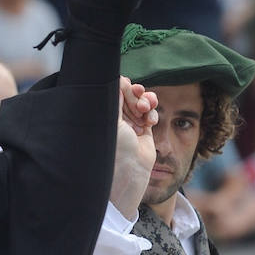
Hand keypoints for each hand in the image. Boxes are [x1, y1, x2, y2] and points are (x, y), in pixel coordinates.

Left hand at [110, 78, 157, 218]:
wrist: (128, 174)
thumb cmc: (113, 149)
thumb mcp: (112, 120)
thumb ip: (116, 98)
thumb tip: (119, 79)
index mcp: (102, 115)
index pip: (113, 92)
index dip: (123, 86)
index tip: (128, 86)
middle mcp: (115, 119)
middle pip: (128, 95)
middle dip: (136, 93)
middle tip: (139, 95)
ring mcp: (129, 126)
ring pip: (141, 103)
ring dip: (146, 100)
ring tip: (146, 107)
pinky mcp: (143, 133)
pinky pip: (150, 115)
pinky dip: (152, 113)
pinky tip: (150, 121)